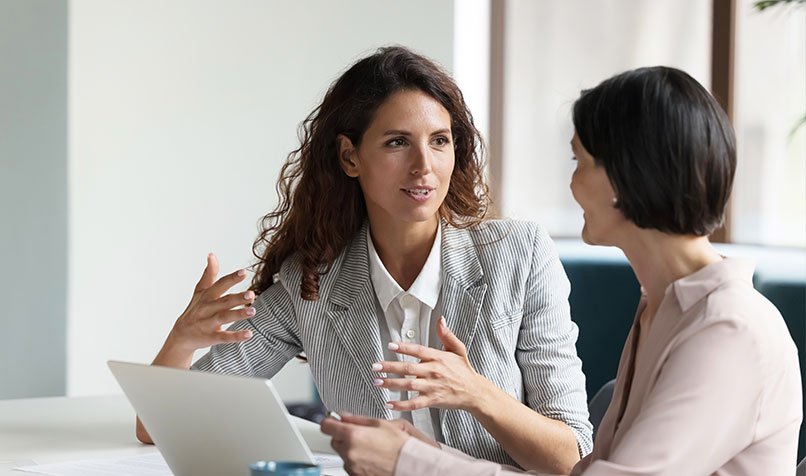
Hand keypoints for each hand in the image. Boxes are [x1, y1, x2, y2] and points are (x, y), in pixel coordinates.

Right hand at [164, 253, 255, 354]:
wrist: (181, 335)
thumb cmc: (195, 309)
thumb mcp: (200, 291)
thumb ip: (209, 274)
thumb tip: (212, 255)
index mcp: (207, 296)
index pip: (220, 285)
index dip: (231, 278)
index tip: (244, 272)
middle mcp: (207, 308)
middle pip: (224, 301)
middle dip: (237, 298)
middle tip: (252, 294)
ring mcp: (208, 323)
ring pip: (224, 318)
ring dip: (238, 314)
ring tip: (253, 311)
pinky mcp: (211, 337)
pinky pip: (224, 337)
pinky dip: (236, 336)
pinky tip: (249, 334)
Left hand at [321, 412, 411, 475]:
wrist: (408, 464)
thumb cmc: (399, 445)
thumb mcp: (380, 424)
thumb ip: (357, 419)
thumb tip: (344, 416)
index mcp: (353, 435)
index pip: (326, 426)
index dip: (330, 421)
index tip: (333, 420)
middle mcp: (349, 452)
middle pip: (334, 440)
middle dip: (343, 435)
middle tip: (359, 434)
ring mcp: (351, 466)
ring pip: (342, 453)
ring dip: (350, 448)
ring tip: (369, 447)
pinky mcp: (355, 475)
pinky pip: (350, 465)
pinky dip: (356, 460)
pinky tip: (370, 456)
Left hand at [371, 316, 492, 412]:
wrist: (474, 392)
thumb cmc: (464, 371)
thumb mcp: (458, 349)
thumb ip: (447, 335)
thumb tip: (441, 320)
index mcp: (438, 358)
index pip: (418, 350)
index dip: (404, 348)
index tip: (390, 345)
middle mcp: (434, 372)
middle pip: (408, 368)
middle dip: (390, 367)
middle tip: (375, 366)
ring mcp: (432, 387)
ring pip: (408, 385)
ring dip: (391, 384)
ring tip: (377, 382)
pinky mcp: (432, 400)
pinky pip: (414, 403)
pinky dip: (401, 404)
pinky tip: (389, 404)